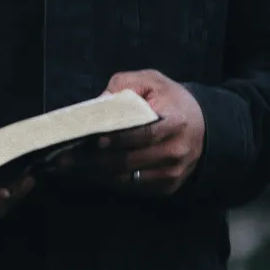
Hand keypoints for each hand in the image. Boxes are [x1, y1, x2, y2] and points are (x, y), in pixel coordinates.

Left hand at [53, 69, 205, 195]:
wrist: (204, 126)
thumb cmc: (172, 101)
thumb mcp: (152, 81)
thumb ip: (124, 86)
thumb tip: (99, 103)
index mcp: (174, 121)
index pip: (143, 133)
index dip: (117, 139)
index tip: (93, 139)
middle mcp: (175, 151)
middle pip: (129, 161)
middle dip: (94, 160)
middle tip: (65, 157)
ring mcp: (172, 173)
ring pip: (126, 179)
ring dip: (96, 174)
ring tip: (70, 166)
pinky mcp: (166, 187)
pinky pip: (132, 188)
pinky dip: (108, 181)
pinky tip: (90, 172)